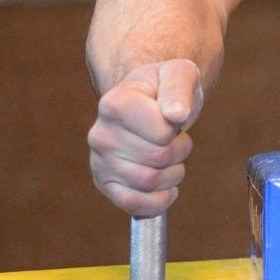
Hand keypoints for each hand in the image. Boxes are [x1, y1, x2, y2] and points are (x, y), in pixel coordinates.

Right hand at [88, 59, 202, 215]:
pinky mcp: (104, 183)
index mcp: (114, 104)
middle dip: (179, 151)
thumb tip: (176, 115)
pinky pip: (134, 205)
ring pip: (150, 183)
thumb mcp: (179, 74)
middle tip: (174, 137)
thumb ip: (179, 88)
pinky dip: (158, 200)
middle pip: (158, 159)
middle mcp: (99, 134)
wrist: (148, 102)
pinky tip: (165, 186)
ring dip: (173, 173)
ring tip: (169, 156)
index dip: (177, 128)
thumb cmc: (165, 88)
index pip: (162, 134)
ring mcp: (99, 161)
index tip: (171, 115)